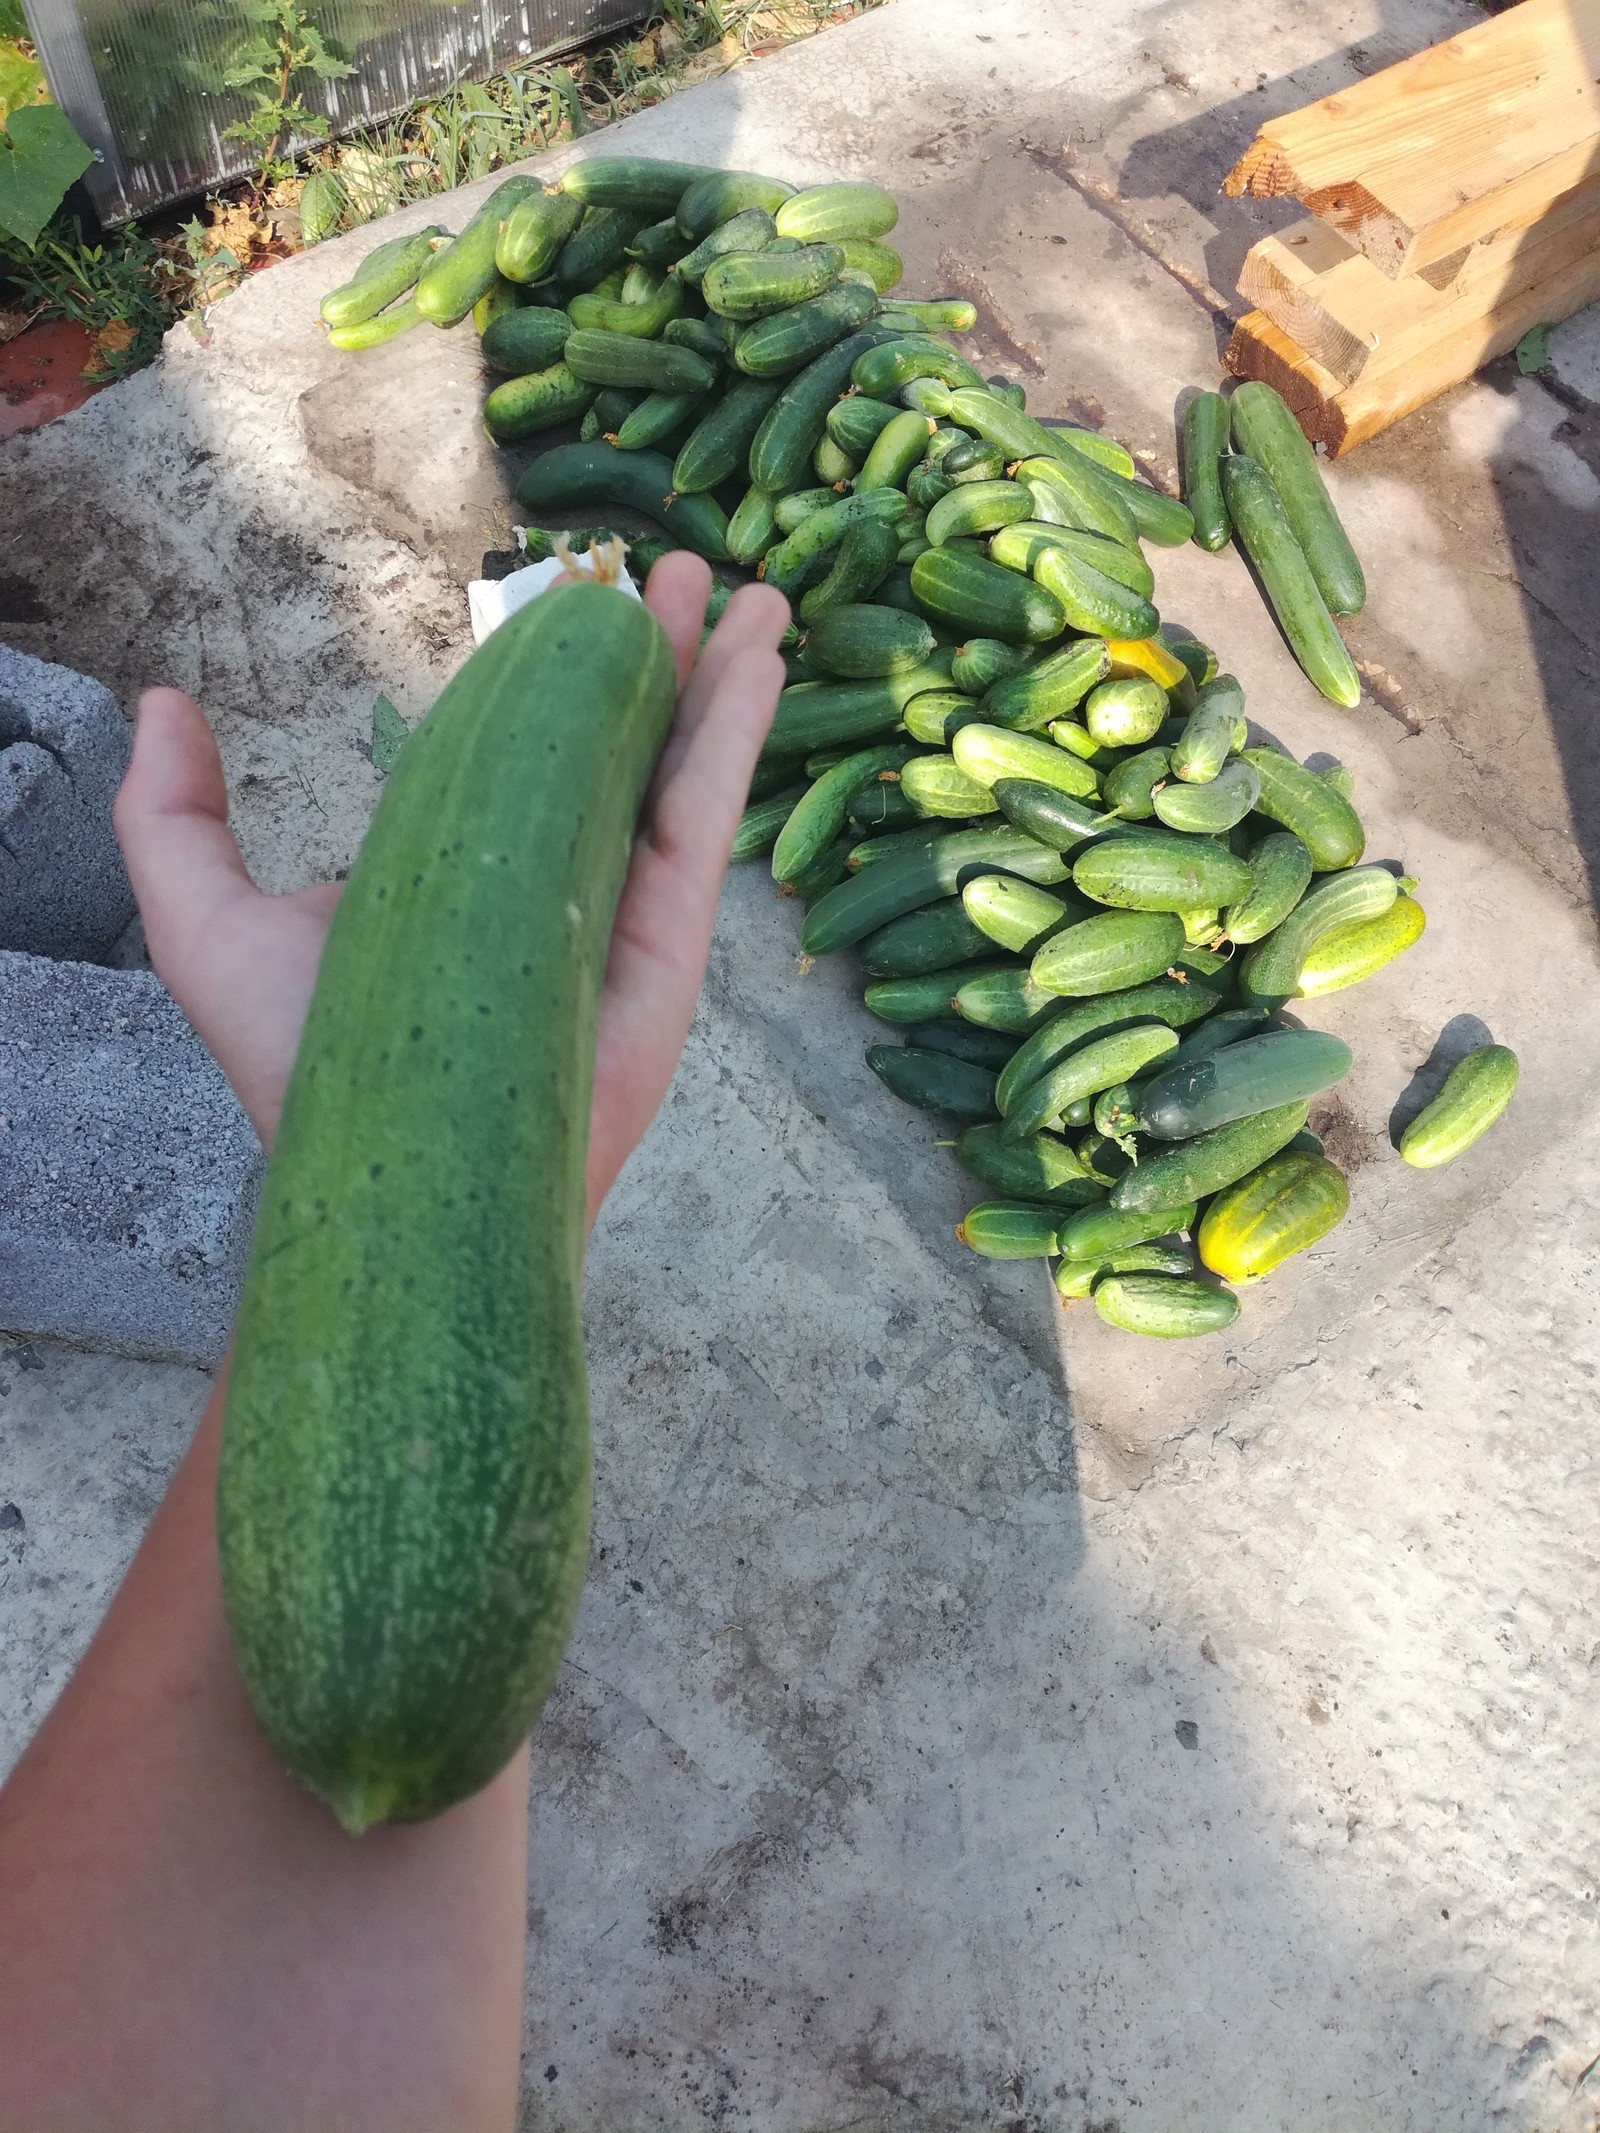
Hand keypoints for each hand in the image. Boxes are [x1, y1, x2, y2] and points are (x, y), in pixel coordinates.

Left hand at [114, 553, 788, 1228]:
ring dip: (715, 670)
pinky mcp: (668, 931)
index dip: (551, 663)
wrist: (396, 1171)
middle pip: (614, 735)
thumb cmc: (301, 1060)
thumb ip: (171, 816)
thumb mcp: (204, 920)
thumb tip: (160, 704)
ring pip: (675, 760)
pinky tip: (761, 656)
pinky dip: (740, 729)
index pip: (520, 742)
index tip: (580, 594)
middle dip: (652, 648)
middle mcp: (549, 871)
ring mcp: (617, 900)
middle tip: (683, 567)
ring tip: (745, 592)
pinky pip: (709, 810)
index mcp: (465, 859)